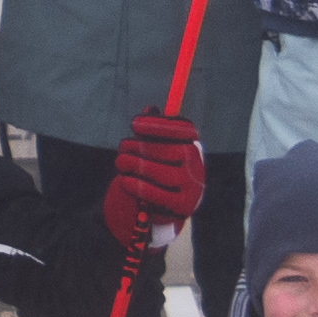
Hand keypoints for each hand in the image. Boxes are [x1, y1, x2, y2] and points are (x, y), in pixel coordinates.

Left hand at [97, 115, 208, 249]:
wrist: (166, 207)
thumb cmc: (158, 170)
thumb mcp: (157, 149)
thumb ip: (153, 131)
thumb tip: (150, 109)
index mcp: (192, 146)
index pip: (182, 130)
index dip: (158, 125)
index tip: (134, 124)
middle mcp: (196, 164)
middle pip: (163, 150)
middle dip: (137, 146)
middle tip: (122, 147)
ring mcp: (191, 186)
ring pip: (155, 171)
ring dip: (132, 165)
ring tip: (121, 163)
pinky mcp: (182, 206)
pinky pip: (153, 193)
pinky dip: (136, 186)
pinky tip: (125, 181)